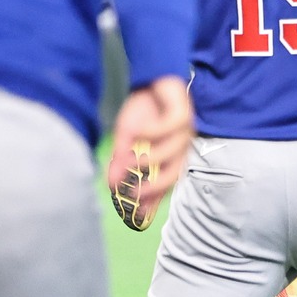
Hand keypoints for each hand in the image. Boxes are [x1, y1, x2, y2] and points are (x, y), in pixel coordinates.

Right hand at [107, 76, 194, 218]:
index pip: (164, 183)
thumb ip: (121, 161)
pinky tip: (136, 132)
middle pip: (175, 172)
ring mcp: (185, 130)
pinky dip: (153, 131)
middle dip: (155, 187)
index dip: (153, 200)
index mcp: (170, 156)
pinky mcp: (184, 111)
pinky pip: (171, 125)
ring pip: (174, 151)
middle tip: (134, 195)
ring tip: (129, 161)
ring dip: (151, 159)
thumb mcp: (126, 139)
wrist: (152, 79)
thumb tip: (110, 185)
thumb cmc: (142, 112)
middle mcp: (181, 146)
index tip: (137, 216)